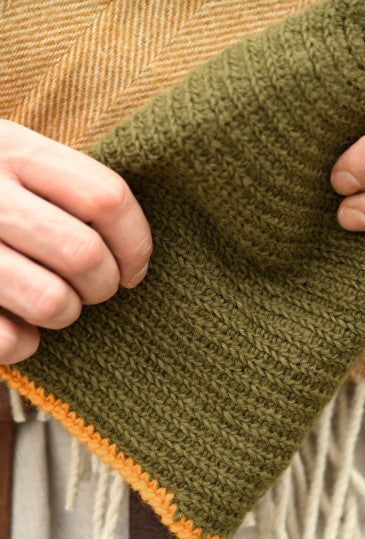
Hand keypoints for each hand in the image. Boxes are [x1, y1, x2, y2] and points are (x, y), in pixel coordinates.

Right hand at [0, 119, 151, 363]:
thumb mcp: (19, 165)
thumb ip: (70, 192)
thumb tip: (135, 262)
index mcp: (14, 152)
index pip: (106, 197)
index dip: (135, 243)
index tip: (133, 269)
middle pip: (84, 254)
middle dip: (103, 286)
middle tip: (93, 289)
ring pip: (53, 301)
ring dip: (66, 313)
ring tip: (53, 303)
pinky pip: (11, 340)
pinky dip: (24, 343)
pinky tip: (14, 323)